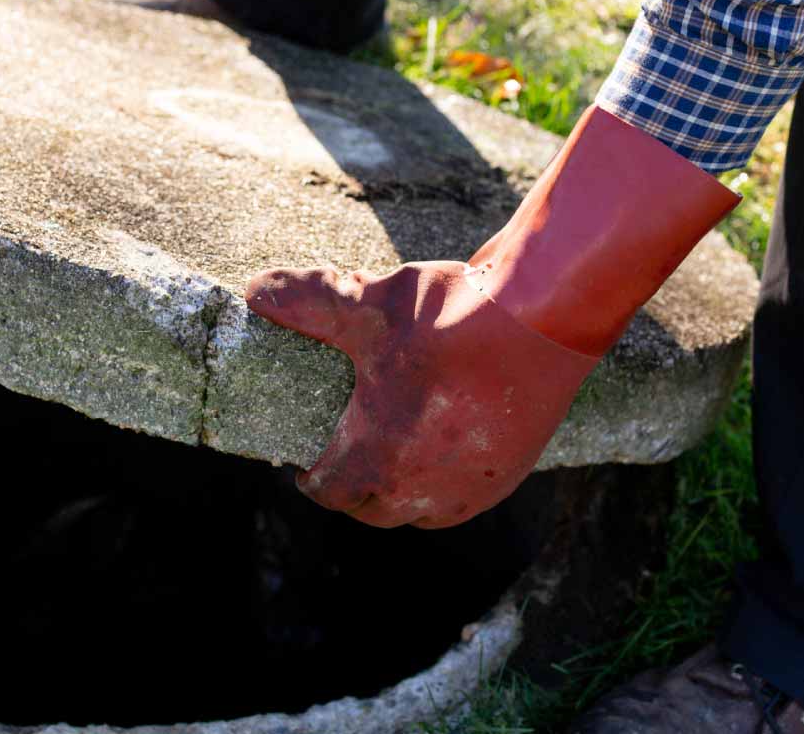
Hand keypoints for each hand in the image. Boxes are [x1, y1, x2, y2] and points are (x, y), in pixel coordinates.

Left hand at [245, 261, 597, 528]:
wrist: (546, 319)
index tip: (306, 467)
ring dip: (398, 494)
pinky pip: (460, 499)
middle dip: (352, 490)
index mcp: (377, 457)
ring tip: (389, 460)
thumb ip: (308, 302)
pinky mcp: (507, 476)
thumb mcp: (369, 305)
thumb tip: (257, 292)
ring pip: (418, 512)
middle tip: (344, 460)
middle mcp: (422, 489)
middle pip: (371, 509)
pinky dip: (441, 486)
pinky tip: (439, 453)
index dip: (313, 480)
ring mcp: (469, 488)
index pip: (330, 493)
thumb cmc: (452, 317)